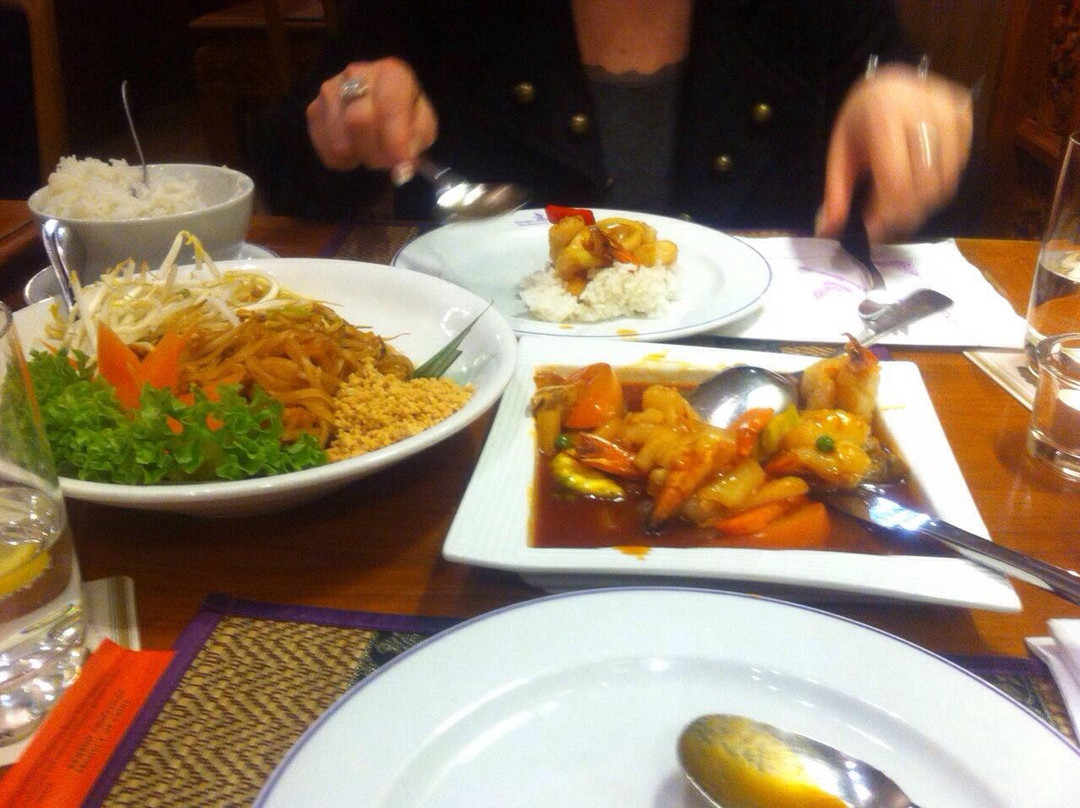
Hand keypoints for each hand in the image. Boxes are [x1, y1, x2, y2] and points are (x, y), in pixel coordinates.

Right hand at [306, 57, 437, 178]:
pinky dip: (342, 160)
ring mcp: (330, 89)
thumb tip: (402, 162)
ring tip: (370, 151)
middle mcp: (356, 73)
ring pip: (339, 141)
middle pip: (359, 121)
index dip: (395, 141)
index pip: (389, 106)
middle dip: (376, 153)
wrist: (378, 103)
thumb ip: (417, 138)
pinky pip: (325, 149)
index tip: (400, 167)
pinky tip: (354, 149)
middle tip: (386, 162)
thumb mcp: (423, 123)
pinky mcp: (313, 109)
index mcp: (391, 73)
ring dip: (359, 157)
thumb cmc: (405, 114)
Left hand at [817, 63, 972, 242]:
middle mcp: (922, 110)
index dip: (887, 214)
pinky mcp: (964, 113)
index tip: (875, 230)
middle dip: (905, 214)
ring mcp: (948, 110)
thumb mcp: (840, 153)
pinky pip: (959, 165)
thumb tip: (827, 231)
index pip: (896, 182)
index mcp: (884, 116)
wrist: (888, 81)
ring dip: (924, 203)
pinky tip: (920, 180)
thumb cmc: (861, 120)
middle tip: (888, 223)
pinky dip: (940, 182)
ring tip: (902, 204)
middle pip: (924, 186)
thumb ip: (835, 192)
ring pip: (946, 180)